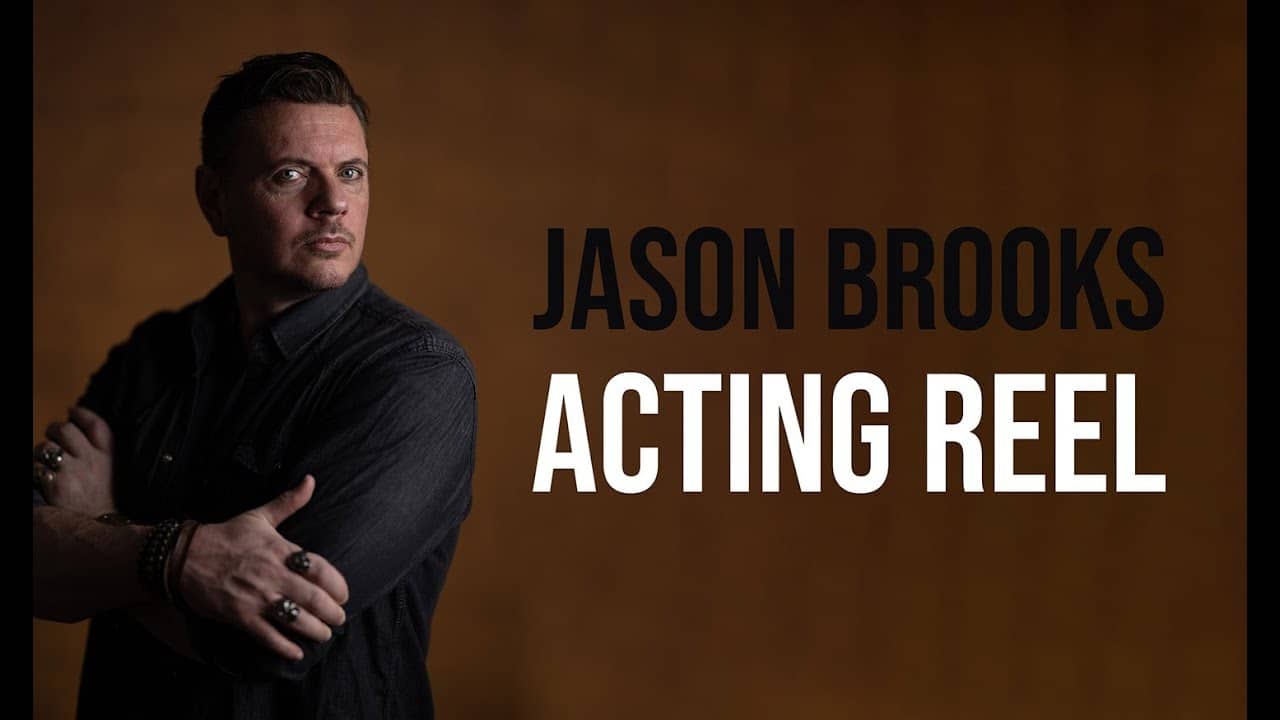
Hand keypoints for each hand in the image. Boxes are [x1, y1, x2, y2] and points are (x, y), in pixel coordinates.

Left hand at [33, 406, 116, 514]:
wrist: (103, 529)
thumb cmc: (104, 499)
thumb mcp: (113, 471)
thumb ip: (100, 449)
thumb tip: (76, 422)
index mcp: (109, 455)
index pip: (96, 424)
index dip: (81, 413)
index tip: (72, 411)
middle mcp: (92, 460)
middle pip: (66, 430)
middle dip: (53, 429)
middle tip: (52, 436)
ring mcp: (73, 472)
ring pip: (45, 448)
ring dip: (41, 454)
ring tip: (47, 465)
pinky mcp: (55, 486)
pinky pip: (35, 468)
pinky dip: (35, 472)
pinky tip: (42, 480)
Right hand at [178, 474, 350, 660]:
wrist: (183, 556)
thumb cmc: (225, 536)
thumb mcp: (259, 516)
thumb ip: (289, 502)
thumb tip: (311, 480)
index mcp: (280, 550)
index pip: (321, 570)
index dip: (337, 586)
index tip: (343, 595)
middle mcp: (272, 574)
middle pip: (314, 598)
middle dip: (332, 613)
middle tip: (338, 619)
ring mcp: (256, 597)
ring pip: (295, 619)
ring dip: (315, 631)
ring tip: (323, 634)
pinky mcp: (239, 615)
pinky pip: (268, 636)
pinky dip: (285, 647)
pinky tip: (297, 653)